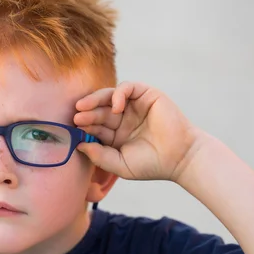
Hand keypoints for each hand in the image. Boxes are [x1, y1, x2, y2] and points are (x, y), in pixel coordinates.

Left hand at [74, 81, 200, 181]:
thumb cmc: (151, 165)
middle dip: (87, 114)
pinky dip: (119, 94)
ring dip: (95, 100)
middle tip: (76, 118)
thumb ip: (99, 156)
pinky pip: (128, 88)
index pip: (95, 127)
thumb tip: (79, 145)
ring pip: (109, 97)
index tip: (74, 131)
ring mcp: (134, 106)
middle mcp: (123, 119)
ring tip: (83, 107)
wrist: (179, 158)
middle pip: (99, 111)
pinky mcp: (147, 95)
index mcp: (115, 135)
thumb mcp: (119, 164)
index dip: (84, 128)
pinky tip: (115, 107)